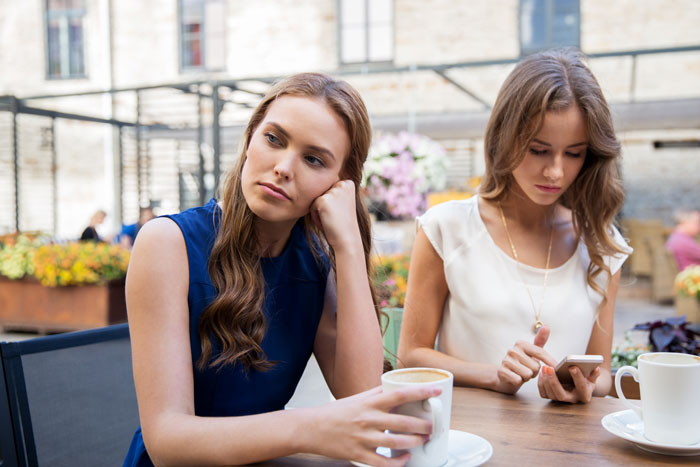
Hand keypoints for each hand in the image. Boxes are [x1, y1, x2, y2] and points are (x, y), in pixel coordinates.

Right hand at [305, 385, 438, 466]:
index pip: (400, 394)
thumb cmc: (335, 413)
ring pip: (396, 443)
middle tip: (431, 426)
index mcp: (369, 403)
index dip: (420, 393)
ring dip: (414, 442)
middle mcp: (368, 419)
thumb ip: (376, 394)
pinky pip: (383, 463)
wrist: (311, 428)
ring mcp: (364, 438)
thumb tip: (396, 388)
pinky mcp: (358, 455)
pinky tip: (405, 459)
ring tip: (422, 440)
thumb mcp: (357, 398)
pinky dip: (397, 463)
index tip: (435, 392)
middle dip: (422, 425)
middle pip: (402, 422)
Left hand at [310, 180, 360, 252]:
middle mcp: (342, 184)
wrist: (347, 239)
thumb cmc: (343, 223)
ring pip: (316, 198)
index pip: (329, 188)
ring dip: (320, 211)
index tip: (341, 212)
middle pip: (322, 192)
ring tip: (332, 219)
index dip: (332, 203)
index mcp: (348, 183)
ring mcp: (333, 192)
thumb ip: (334, 192)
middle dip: (325, 206)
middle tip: (336, 217)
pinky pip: (312, 206)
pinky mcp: (323, 200)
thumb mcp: (342, 202)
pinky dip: (316, 217)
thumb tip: (317, 181)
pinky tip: (327, 222)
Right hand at [495, 326, 557, 393]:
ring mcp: (506, 361)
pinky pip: (518, 380)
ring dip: (527, 377)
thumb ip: (540, 340)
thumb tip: (547, 326)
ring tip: (521, 374)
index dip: (550, 361)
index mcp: (520, 344)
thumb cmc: (522, 363)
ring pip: (528, 374)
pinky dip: (519, 381)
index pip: (540, 353)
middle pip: (536, 366)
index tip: (557, 367)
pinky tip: (515, 378)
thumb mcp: (531, 351)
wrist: (505, 376)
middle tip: (527, 370)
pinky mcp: (501, 372)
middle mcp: (512, 350)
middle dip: (534, 372)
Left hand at [538, 364, 599, 402]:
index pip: (581, 387)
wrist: (577, 386)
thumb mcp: (591, 377)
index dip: (577, 377)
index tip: (572, 366)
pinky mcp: (552, 398)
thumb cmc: (585, 380)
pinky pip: (543, 393)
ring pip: (550, 394)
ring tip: (545, 368)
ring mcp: (561, 400)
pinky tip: (542, 373)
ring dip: (545, 381)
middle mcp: (572, 400)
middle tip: (549, 368)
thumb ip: (594, 373)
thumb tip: (596, 368)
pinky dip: (541, 383)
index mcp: (584, 394)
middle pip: (561, 395)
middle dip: (554, 381)